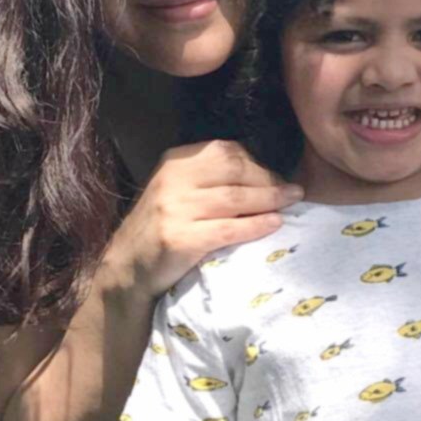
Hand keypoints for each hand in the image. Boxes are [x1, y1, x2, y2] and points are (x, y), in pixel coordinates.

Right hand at [108, 141, 302, 300]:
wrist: (126, 269)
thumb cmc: (160, 230)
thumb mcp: (177, 191)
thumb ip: (208, 179)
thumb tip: (263, 174)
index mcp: (175, 162)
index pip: (226, 152)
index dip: (258, 164)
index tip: (277, 177)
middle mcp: (173, 180)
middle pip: (235, 171)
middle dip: (269, 181)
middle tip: (294, 192)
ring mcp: (174, 209)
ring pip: (236, 199)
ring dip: (270, 201)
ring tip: (291, 204)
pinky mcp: (180, 239)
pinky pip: (229, 229)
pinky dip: (256, 226)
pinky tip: (274, 224)